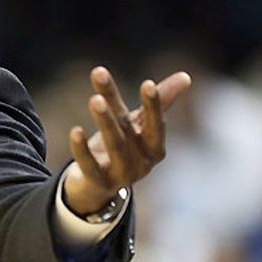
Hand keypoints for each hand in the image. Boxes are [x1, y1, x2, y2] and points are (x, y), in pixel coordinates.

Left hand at [62, 66, 191, 215]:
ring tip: (95, 99)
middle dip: (118, 105)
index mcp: (154, 146)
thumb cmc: (123, 147)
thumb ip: (157, 101)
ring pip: (114, 145)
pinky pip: (90, 166)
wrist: (97, 186)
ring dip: (105, 121)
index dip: (153, 105)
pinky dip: (82, 149)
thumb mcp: (136, 124)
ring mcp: (121, 175)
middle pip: (128, 130)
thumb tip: (186, 76)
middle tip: (102, 78)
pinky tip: (75, 131)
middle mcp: (142, 162)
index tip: (147, 84)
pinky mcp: (99, 183)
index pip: (155, 123)